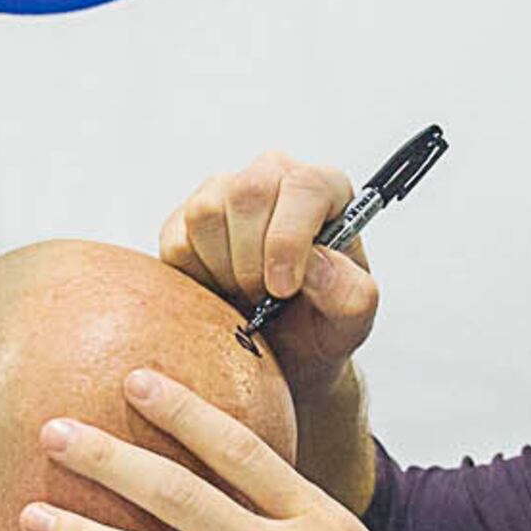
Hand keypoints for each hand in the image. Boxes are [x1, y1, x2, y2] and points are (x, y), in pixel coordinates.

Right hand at [158, 152, 382, 391]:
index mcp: (323, 190)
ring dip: (224, 270)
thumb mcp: (352, 321)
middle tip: (265, 297)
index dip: (289, 238)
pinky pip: (177, 243)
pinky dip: (197, 279)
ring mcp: (223, 194)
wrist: (282, 353)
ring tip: (245, 293)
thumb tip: (317, 266)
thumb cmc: (319, 325)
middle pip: (248, 192)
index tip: (284, 287)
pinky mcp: (182, 222)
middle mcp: (272, 178)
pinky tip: (220, 291)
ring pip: (206, 214)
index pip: (304, 186)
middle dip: (252, 261)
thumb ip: (353, 294)